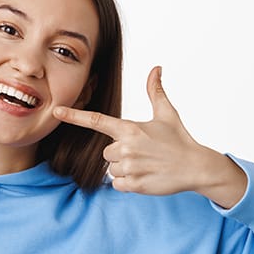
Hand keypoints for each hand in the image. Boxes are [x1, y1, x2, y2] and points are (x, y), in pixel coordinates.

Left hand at [53, 66, 205, 195]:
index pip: (96, 120)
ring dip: (125, 169)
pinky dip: (128, 183)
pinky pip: (117, 184)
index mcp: (130, 128)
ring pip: (111, 170)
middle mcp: (126, 147)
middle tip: (143, 154)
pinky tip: (145, 176)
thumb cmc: (179, 140)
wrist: (196, 167)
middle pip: (106, 153)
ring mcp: (130, 167)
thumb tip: (156, 68)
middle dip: (120, 155)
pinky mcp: (134, 184)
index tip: (56, 111)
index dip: (74, 116)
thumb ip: (155, 91)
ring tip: (146, 165)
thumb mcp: (167, 114)